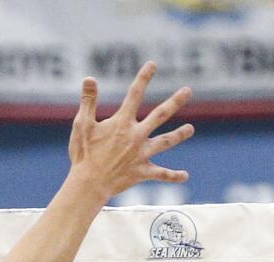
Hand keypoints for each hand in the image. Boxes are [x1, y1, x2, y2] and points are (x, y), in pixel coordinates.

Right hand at [67, 62, 193, 200]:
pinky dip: (173, 176)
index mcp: (122, 123)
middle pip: (160, 115)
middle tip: (188, 91)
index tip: (153, 65)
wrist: (89, 184)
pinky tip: (185, 176)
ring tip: (191, 129)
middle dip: (175, 102)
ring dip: (179, 135)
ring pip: (165, 142)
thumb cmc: (83, 154)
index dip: (144, 78)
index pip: (135, 95)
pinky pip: (161, 174)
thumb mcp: (82, 125)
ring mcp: (141, 154)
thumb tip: (90, 79)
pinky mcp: (142, 172)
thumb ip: (88, 101)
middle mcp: (136, 136)